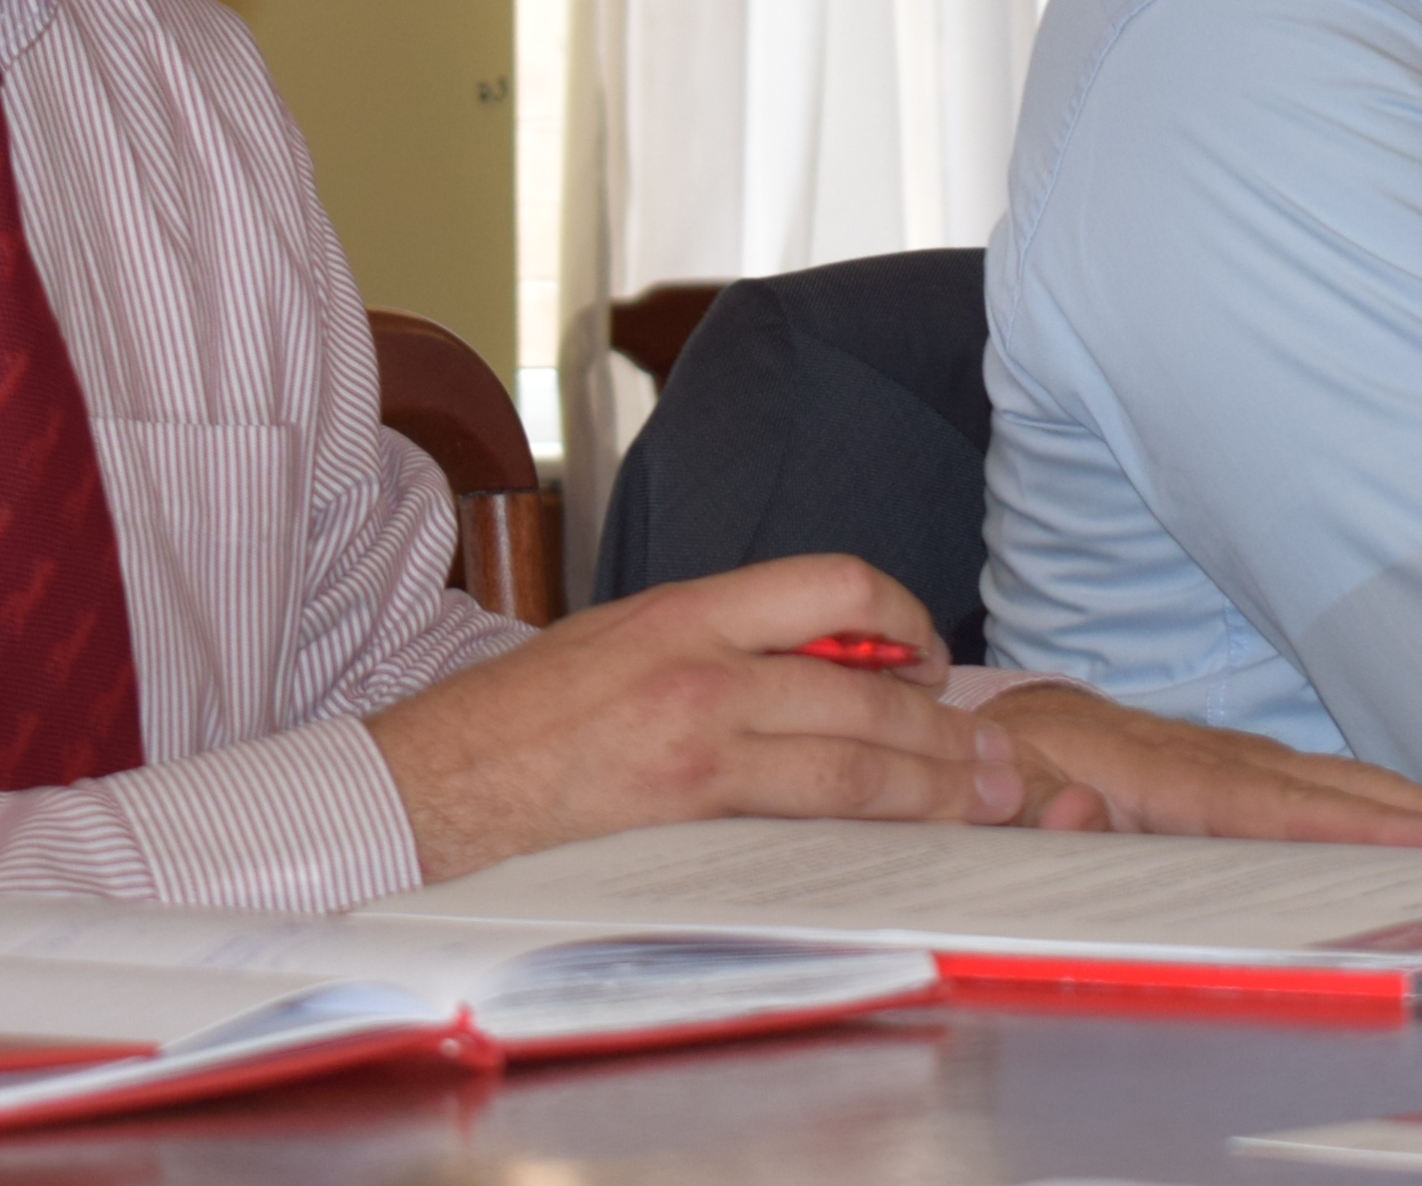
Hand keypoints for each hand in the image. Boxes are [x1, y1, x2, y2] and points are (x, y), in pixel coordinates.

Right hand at [366, 555, 1023, 881]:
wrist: (418, 789)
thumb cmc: (506, 728)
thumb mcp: (612, 648)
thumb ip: (707, 652)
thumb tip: (800, 676)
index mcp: (683, 608)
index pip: (830, 582)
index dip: (901, 618)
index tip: (930, 662)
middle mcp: (699, 659)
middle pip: (865, 681)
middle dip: (949, 725)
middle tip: (1004, 758)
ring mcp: (694, 735)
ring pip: (854, 756)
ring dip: (937, 781)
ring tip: (991, 801)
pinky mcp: (683, 806)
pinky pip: (807, 814)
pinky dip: (873, 824)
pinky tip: (908, 839)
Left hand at [978, 684, 1421, 851]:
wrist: (963, 731)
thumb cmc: (968, 780)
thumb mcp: (968, 800)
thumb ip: (1017, 809)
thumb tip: (1080, 813)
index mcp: (1135, 770)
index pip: (1258, 805)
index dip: (1347, 824)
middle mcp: (1192, 757)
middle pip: (1319, 789)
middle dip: (1421, 812)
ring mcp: (1215, 761)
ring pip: (1329, 785)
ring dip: (1421, 807)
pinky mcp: (1224, 773)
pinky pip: (1313, 792)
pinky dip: (1385, 806)